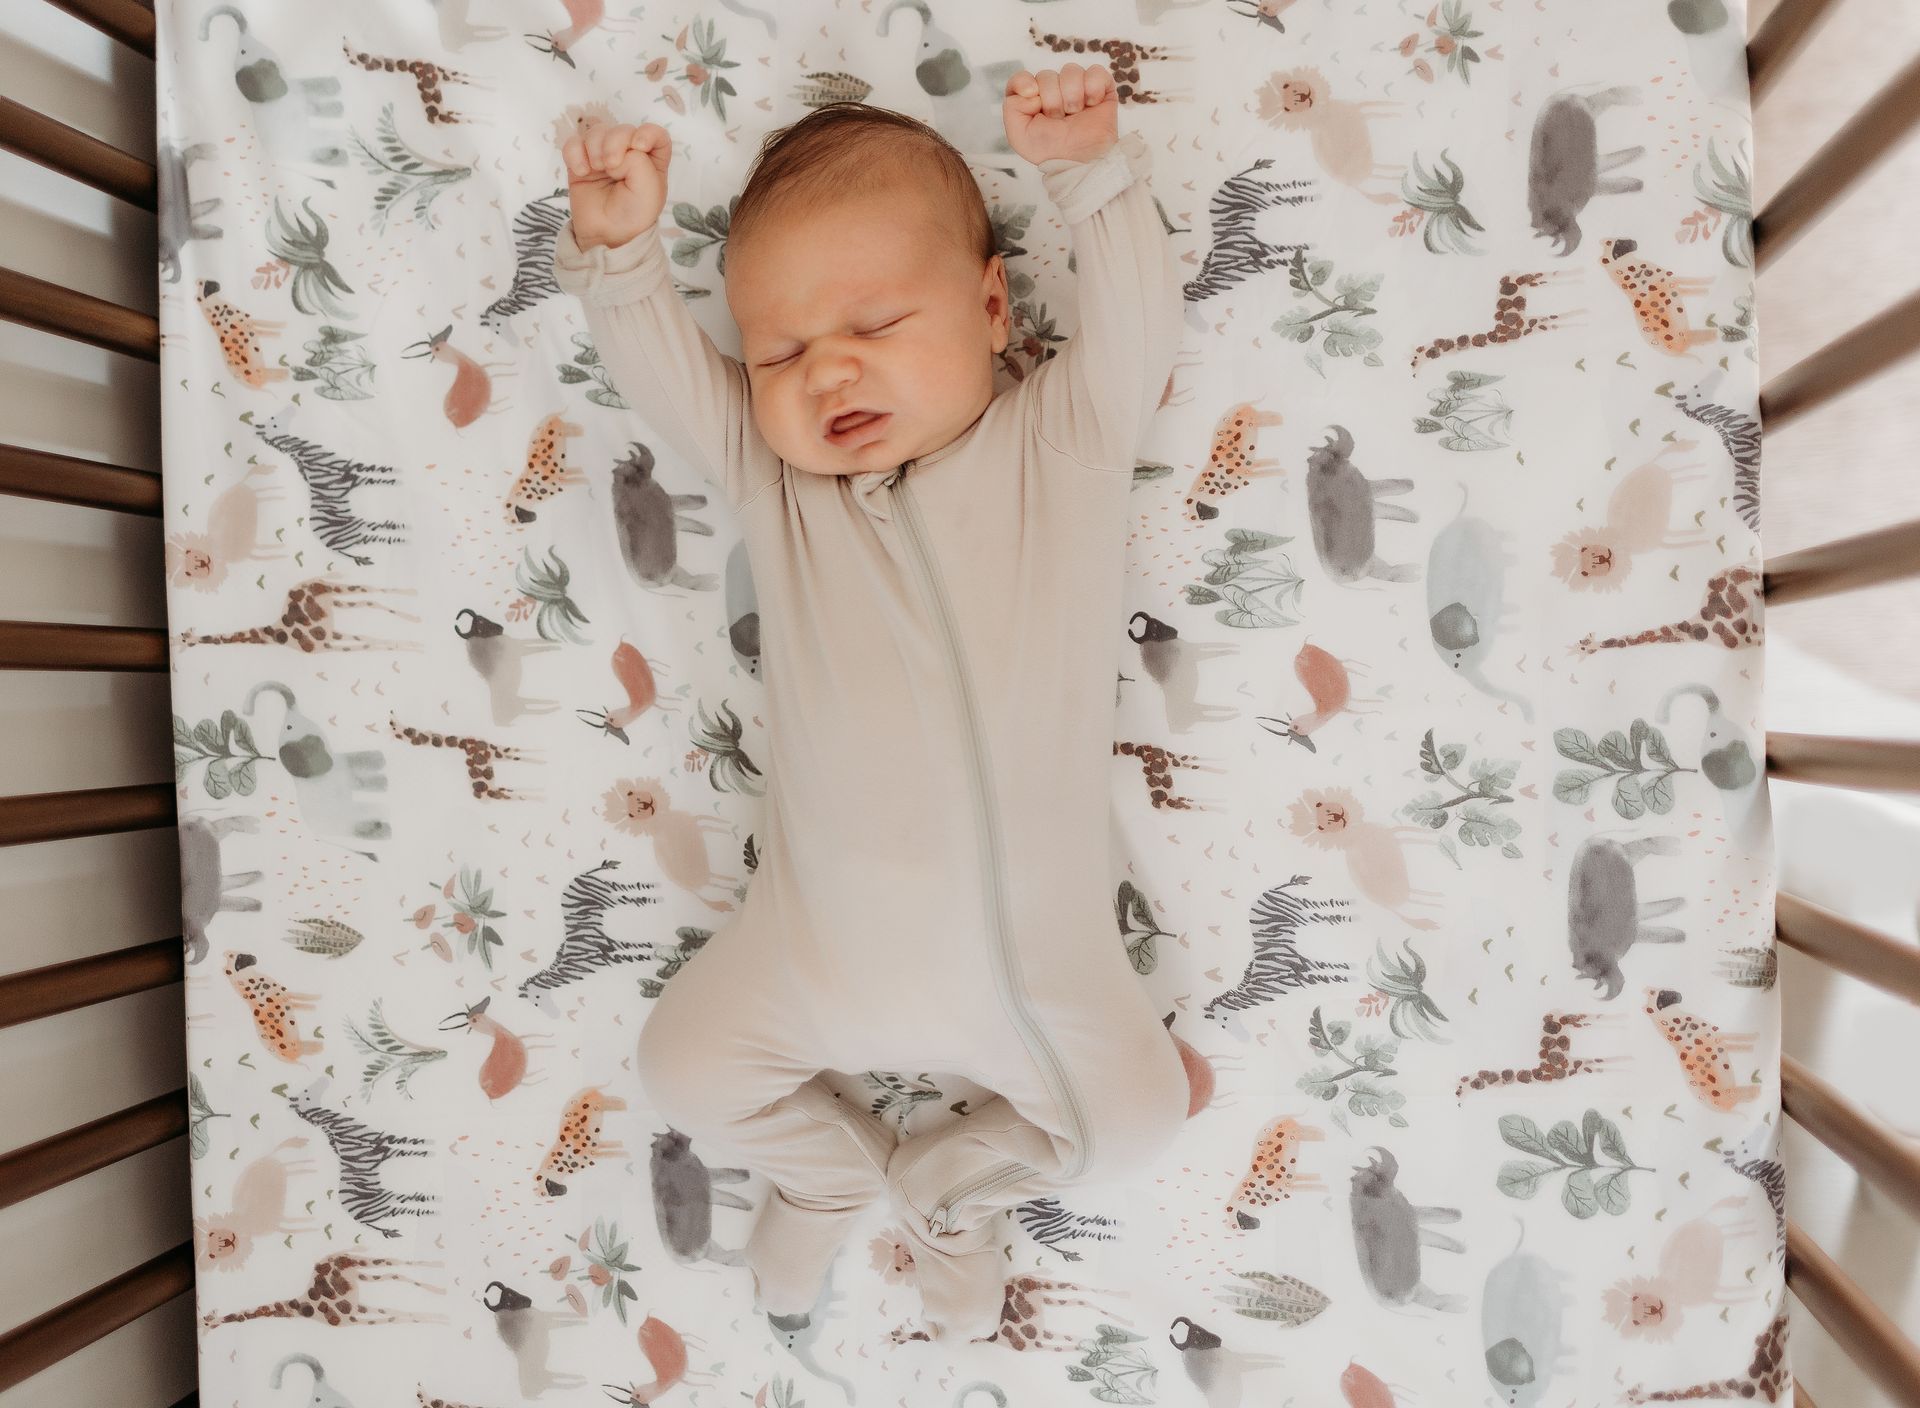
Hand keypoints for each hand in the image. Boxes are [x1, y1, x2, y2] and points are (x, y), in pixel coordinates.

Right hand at [563, 119, 669, 249]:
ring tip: (597, 169)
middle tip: (611, 166)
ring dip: (594, 147)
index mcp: (652, 160)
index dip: (647, 132)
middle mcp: (628, 154)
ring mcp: (603, 155)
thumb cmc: (633, 214)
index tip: (638, 146)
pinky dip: (575, 153)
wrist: (605, 234)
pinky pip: (573, 143)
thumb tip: (616, 152)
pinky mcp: (582, 161)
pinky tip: (582, 171)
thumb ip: (639, 162)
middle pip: (622, 129)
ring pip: (596, 131)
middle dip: (614, 142)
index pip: (655, 133)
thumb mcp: (650, 190)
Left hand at [1003, 63, 1119, 165]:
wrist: (1080, 160)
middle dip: (1052, 100)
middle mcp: (1054, 91)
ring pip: (1071, 71)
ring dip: (1072, 96)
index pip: (1022, 79)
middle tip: (1058, 120)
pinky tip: (1092, 104)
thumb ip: (1011, 106)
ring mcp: (1077, 88)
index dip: (1024, 83)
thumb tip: (1030, 87)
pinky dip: (1093, 88)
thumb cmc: (1051, 151)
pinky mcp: (1100, 87)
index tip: (1031, 94)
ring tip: (1075, 115)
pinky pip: (1095, 72)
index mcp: (1032, 101)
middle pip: (1046, 75)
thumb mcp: (1019, 135)